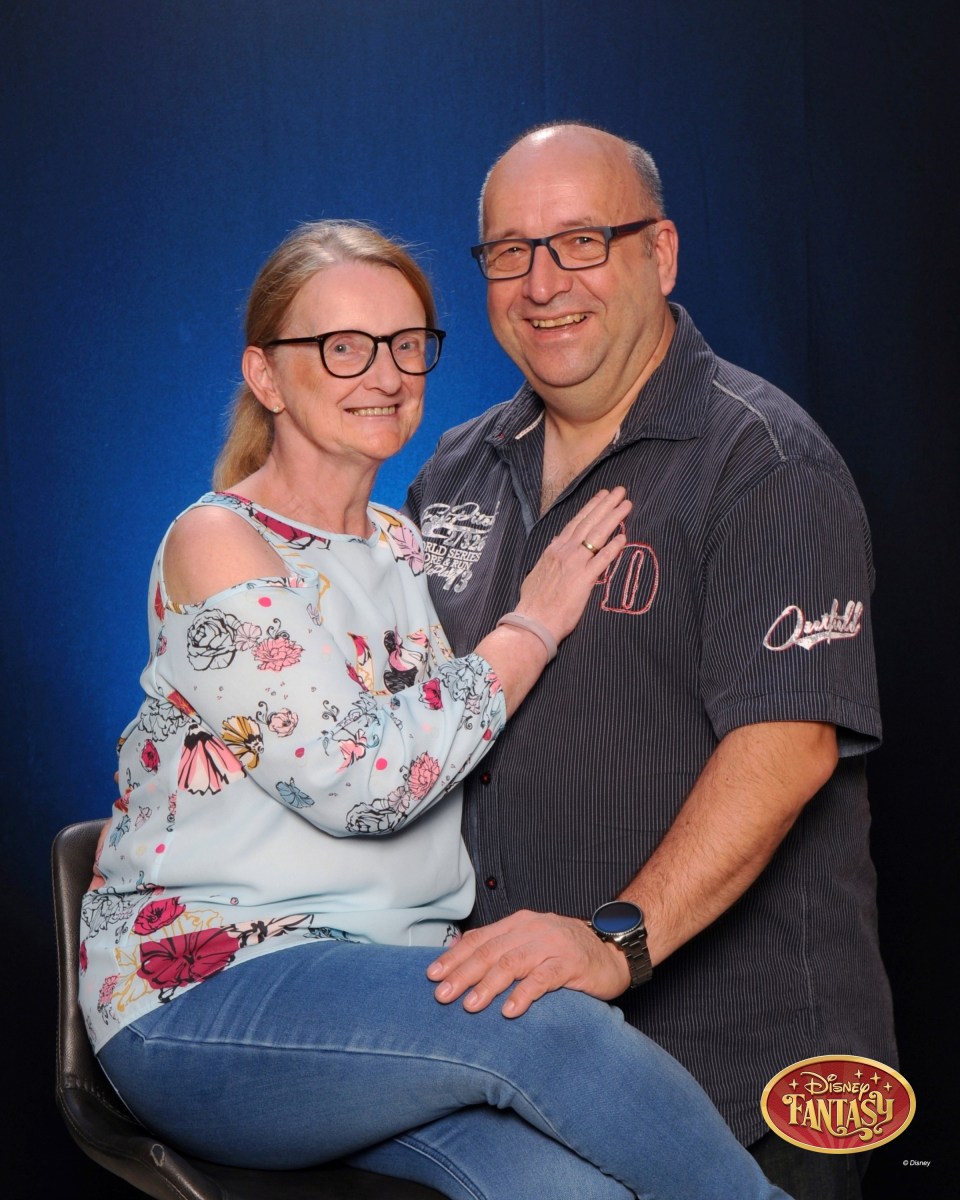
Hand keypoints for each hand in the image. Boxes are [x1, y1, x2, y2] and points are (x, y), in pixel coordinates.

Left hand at [426, 909, 630, 1016]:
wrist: (614, 952)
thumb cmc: (567, 952)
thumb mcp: (531, 943)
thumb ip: (501, 947)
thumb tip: (460, 955)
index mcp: (519, 923)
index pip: (480, 938)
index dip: (455, 956)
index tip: (432, 975)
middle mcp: (533, 928)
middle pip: (491, 951)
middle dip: (463, 974)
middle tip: (442, 995)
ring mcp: (552, 944)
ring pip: (512, 963)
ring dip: (488, 985)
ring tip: (470, 1006)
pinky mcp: (571, 963)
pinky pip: (543, 979)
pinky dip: (524, 994)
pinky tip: (510, 1010)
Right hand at [516, 487, 630, 642]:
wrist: (533, 621)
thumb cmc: (534, 603)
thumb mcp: (537, 574)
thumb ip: (549, 561)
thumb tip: (553, 552)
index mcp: (554, 550)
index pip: (576, 522)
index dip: (591, 508)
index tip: (603, 496)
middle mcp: (564, 552)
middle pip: (589, 522)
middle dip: (606, 505)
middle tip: (621, 491)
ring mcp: (574, 564)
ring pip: (597, 535)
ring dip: (613, 517)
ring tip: (627, 505)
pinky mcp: (583, 580)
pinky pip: (602, 560)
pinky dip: (613, 547)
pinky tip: (624, 537)